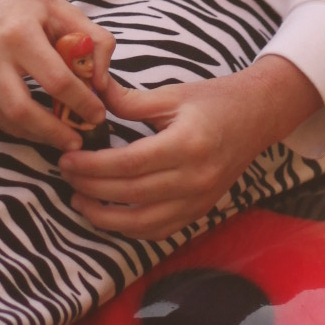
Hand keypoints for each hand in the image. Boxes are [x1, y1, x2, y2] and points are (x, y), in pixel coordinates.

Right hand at [0, 0, 114, 149]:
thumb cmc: (26, 2)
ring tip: (62, 136)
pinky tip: (38, 125)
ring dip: (37, 135)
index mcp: (18, 32)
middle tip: (78, 140)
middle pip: (23, 110)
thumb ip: (95, 43)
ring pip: (6, 120)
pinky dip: (19, 126)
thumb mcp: (66, 11)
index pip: (56, 80)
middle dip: (54, 132)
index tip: (98, 114)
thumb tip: (102, 86)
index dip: (81, 103)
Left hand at [60, 53, 322, 239]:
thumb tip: (88, 95)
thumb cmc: (214, 100)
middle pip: (131, 194)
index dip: (93, 166)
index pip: (129, 164)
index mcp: (187, 144)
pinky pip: (160, 230)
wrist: (258, 116)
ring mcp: (200, 200)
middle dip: (91, 188)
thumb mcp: (171, 94)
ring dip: (105, 217)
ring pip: (142, 223)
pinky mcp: (201, 211)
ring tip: (79, 200)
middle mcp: (195, 178)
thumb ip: (128, 101)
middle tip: (66, 175)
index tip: (68, 159)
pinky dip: (130, 229)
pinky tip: (109, 214)